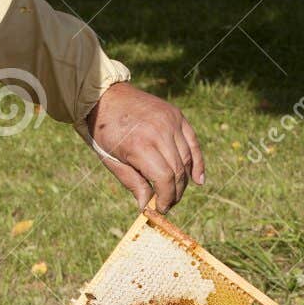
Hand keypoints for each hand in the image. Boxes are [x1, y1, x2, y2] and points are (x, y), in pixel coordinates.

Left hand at [86, 82, 203, 212]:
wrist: (105, 96)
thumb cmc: (105, 131)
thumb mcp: (112, 161)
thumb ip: (132, 183)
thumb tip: (146, 206)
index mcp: (141, 145)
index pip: (165, 179)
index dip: (166, 198)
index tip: (162, 209)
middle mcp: (159, 132)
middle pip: (178, 171)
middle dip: (175, 192)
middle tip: (168, 203)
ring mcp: (170, 121)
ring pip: (187, 159)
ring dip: (184, 180)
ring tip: (176, 192)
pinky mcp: (176, 115)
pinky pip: (193, 142)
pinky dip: (197, 162)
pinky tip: (198, 180)